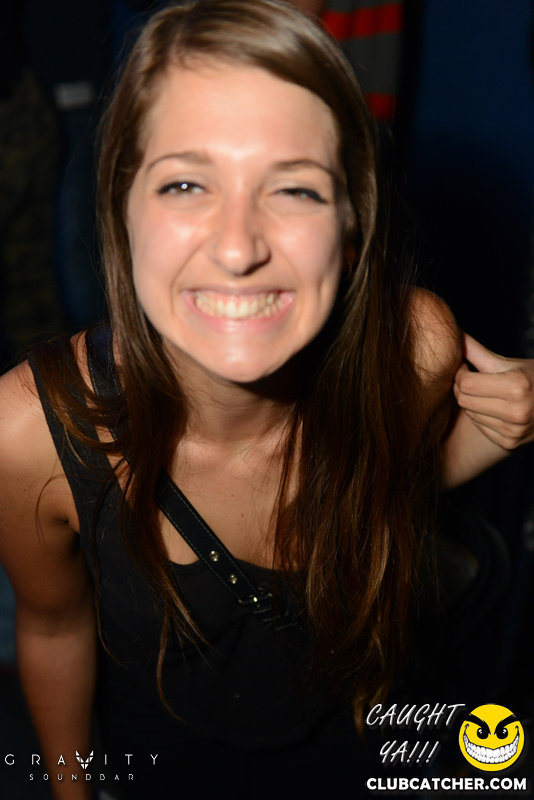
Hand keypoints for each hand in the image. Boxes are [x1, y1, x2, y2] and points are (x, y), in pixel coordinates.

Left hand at [454, 333, 533, 449]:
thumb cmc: (532, 378)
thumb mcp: (509, 363)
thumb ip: (477, 351)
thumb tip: (454, 333)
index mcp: (517, 386)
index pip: (466, 383)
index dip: (460, 373)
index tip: (465, 368)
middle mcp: (516, 412)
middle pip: (464, 400)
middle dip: (462, 388)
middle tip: (470, 380)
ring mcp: (513, 431)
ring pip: (469, 414)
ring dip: (471, 402)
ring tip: (486, 394)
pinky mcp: (509, 443)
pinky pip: (479, 427)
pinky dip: (481, 416)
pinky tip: (493, 409)